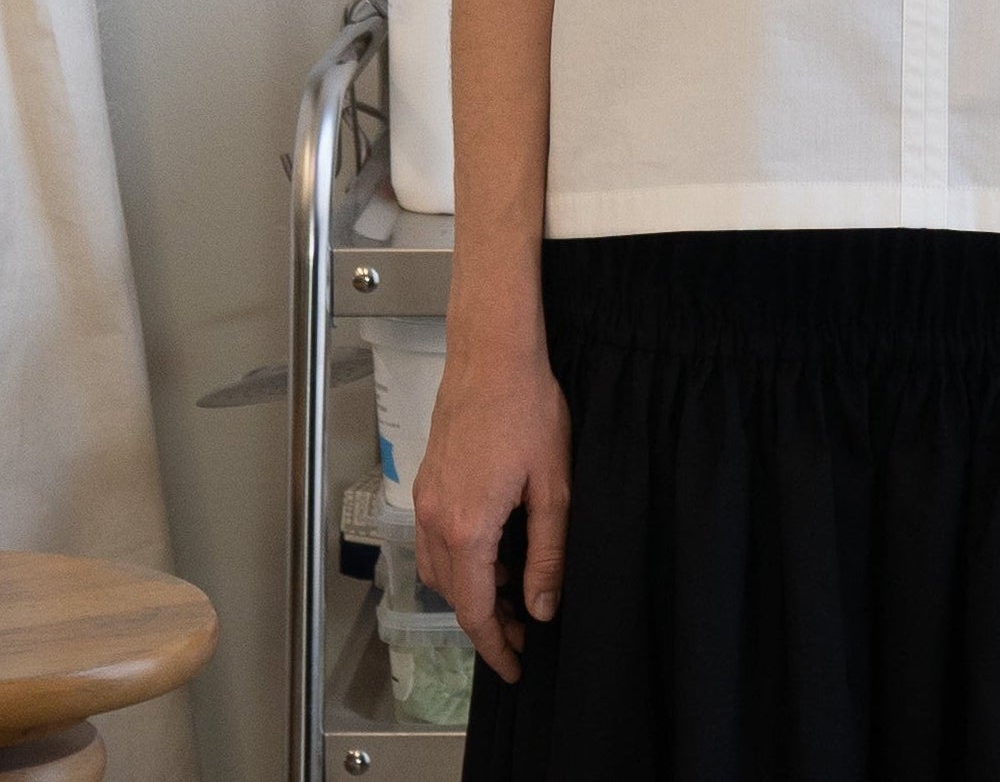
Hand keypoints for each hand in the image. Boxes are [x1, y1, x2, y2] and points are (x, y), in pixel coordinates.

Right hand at [413, 332, 570, 683]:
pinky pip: (433, 539)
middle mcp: (436, 519)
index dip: (495, 647)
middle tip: (525, 630)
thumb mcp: (553, 485)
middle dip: (487, 622)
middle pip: (454, 595)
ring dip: (470, 591)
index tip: (515, 668)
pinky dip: (458, 559)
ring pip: (438, 570)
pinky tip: (491, 549)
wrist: (492, 352)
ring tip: (512, 591)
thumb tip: (541, 610)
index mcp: (468, 528)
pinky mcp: (426, 479)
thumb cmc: (529, 409)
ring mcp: (425, 498)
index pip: (475, 610)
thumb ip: (548, 553)